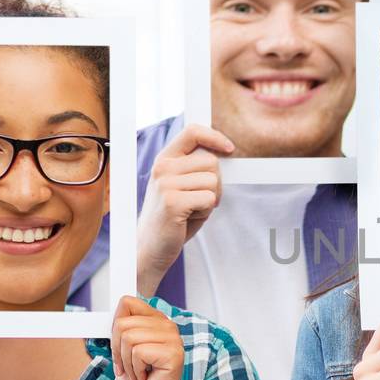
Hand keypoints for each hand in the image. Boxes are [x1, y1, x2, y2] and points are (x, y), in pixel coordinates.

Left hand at [111, 296, 185, 379]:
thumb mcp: (122, 350)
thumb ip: (122, 328)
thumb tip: (116, 310)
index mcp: (157, 321)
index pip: (127, 303)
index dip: (115, 328)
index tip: (121, 349)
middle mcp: (169, 326)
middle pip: (123, 323)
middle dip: (118, 350)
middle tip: (130, 367)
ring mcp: (174, 339)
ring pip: (128, 337)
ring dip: (127, 362)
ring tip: (138, 373)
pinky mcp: (174, 354)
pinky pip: (138, 352)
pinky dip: (134, 370)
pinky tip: (146, 377)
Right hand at [136, 124, 235, 293]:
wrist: (150, 247)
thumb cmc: (173, 218)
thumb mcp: (182, 186)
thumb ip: (196, 168)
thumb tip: (223, 151)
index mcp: (164, 160)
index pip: (192, 132)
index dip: (214, 137)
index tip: (229, 149)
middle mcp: (162, 168)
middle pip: (211, 162)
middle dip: (215, 184)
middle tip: (199, 201)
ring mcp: (165, 184)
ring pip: (213, 181)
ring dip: (210, 200)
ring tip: (191, 210)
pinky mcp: (173, 202)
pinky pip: (210, 199)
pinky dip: (206, 212)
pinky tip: (188, 218)